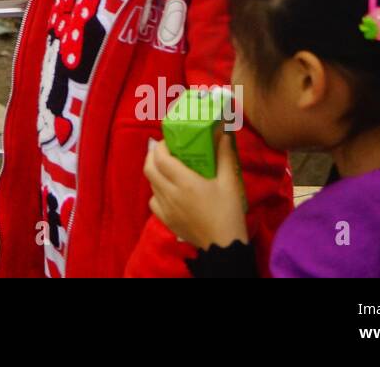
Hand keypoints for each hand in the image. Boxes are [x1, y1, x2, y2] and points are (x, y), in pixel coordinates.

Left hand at [143, 132, 248, 250]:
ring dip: (155, 173)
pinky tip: (168, 191)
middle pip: (149, 169)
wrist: (224, 246)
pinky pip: (153, 202)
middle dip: (153, 156)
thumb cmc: (228, 212)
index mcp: (184, 182)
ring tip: (168, 169)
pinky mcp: (166, 221)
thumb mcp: (230, 182)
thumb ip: (224, 156)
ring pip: (151, 184)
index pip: (161, 158)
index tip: (170, 141)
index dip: (161, 146)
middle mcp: (170, 194)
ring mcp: (166, 209)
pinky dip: (157, 192)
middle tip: (165, 151)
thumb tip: (222, 134)